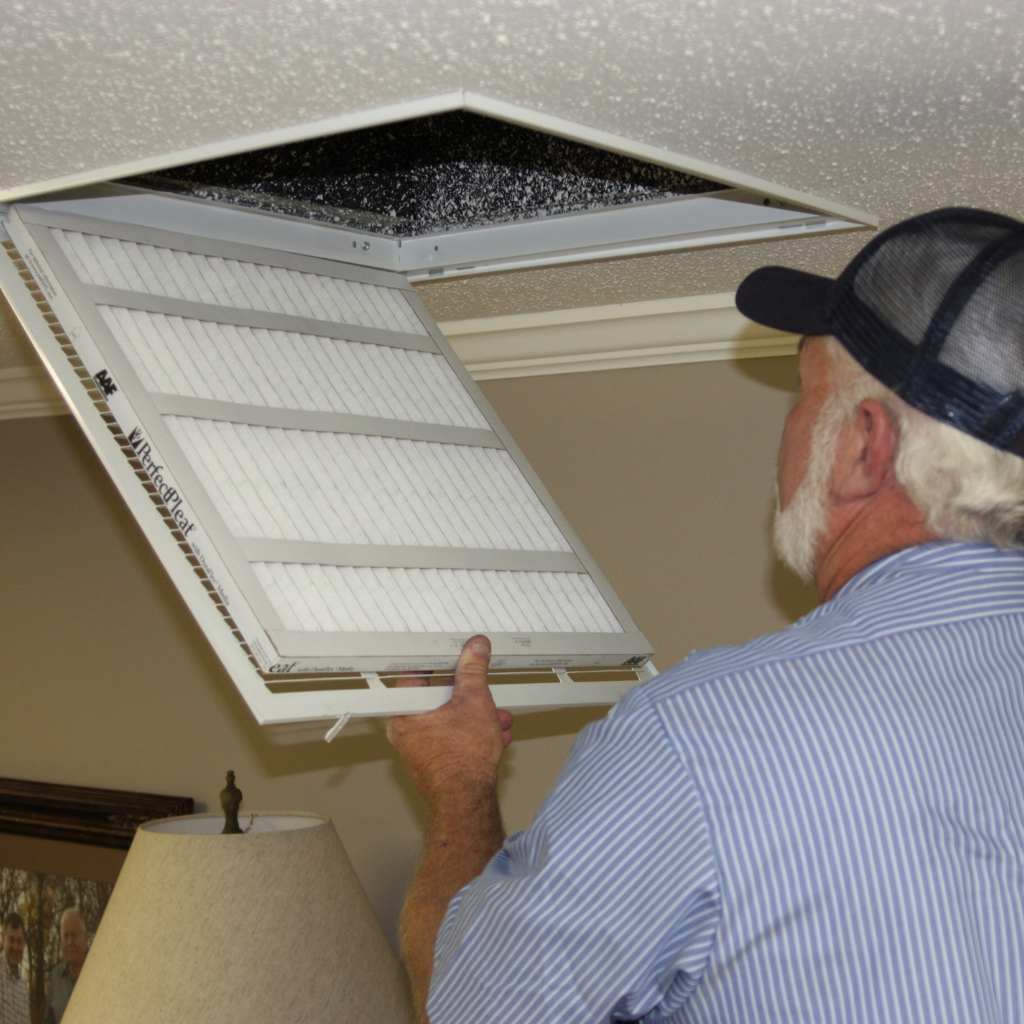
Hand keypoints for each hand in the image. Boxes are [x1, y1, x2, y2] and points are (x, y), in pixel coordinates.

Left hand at [387, 635, 513, 803]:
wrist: (467, 802)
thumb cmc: (462, 761)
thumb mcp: (474, 701)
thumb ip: (473, 670)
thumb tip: (475, 649)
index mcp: (406, 710)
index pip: (417, 672)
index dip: (439, 660)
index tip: (455, 654)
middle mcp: (406, 728)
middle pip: (437, 696)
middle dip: (468, 694)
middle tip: (483, 690)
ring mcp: (418, 746)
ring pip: (448, 718)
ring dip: (476, 715)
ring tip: (498, 718)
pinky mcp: (432, 761)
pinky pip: (451, 737)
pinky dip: (471, 733)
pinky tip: (494, 735)